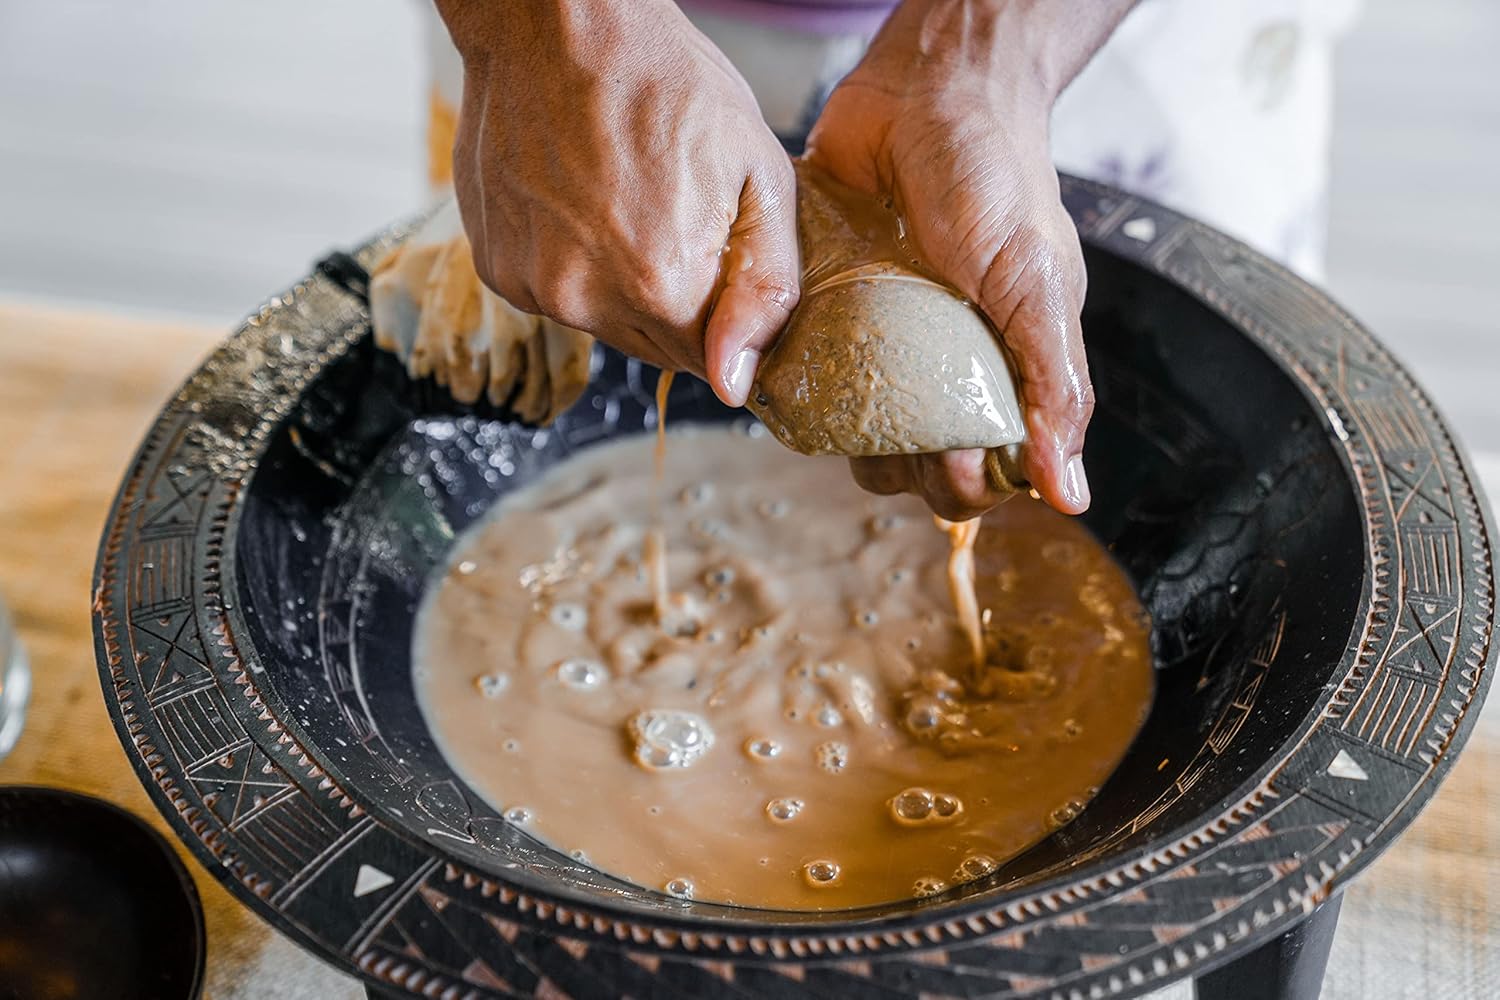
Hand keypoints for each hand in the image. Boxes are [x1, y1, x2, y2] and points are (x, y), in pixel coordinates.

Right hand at [436, 0, 799, 404]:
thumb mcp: (760, 175)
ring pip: (604, 325)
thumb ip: (767, 288)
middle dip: (678, 302)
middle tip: (676, 219)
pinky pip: (556, 295)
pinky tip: (580, 205)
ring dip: (623, 285)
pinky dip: (573, 265)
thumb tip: (740, 383)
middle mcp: (586, 301)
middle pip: (656, 349)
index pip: (711, 361)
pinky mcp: (497, 270)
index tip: (722, 262)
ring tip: (625, 203)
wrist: (557, 29)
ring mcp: (532, 287)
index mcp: (660, 285)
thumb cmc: (666, 83)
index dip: (726, 317)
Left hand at [807, 0, 1132, 518]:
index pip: (982, 469)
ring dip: (849, 433)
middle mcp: (935, 364)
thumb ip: (1054, 385)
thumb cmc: (998, 179)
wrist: (928, 89)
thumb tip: (1071, 493)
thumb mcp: (1037, 285)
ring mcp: (876, 339)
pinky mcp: (823, 306)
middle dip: (909, 466)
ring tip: (855, 400)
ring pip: (854, 426)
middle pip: (913, 461)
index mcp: (999, 369)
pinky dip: (798, 381)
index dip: (968, 484)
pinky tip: (797, 373)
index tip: (957, 458)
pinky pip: (804, 367)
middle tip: (904, 434)